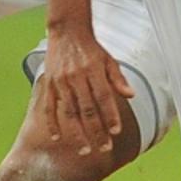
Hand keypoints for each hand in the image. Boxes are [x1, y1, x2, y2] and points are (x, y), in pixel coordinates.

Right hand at [42, 27, 134, 153]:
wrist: (66, 31)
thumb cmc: (90, 47)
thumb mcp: (109, 59)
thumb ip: (118, 79)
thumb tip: (131, 95)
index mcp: (94, 70)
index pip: (104, 97)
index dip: (110, 115)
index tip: (116, 131)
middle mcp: (76, 76)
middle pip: (87, 109)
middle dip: (96, 131)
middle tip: (104, 148)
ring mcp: (61, 81)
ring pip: (69, 112)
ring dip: (77, 133)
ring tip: (85, 150)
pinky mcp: (50, 84)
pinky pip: (49, 107)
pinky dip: (52, 123)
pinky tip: (57, 138)